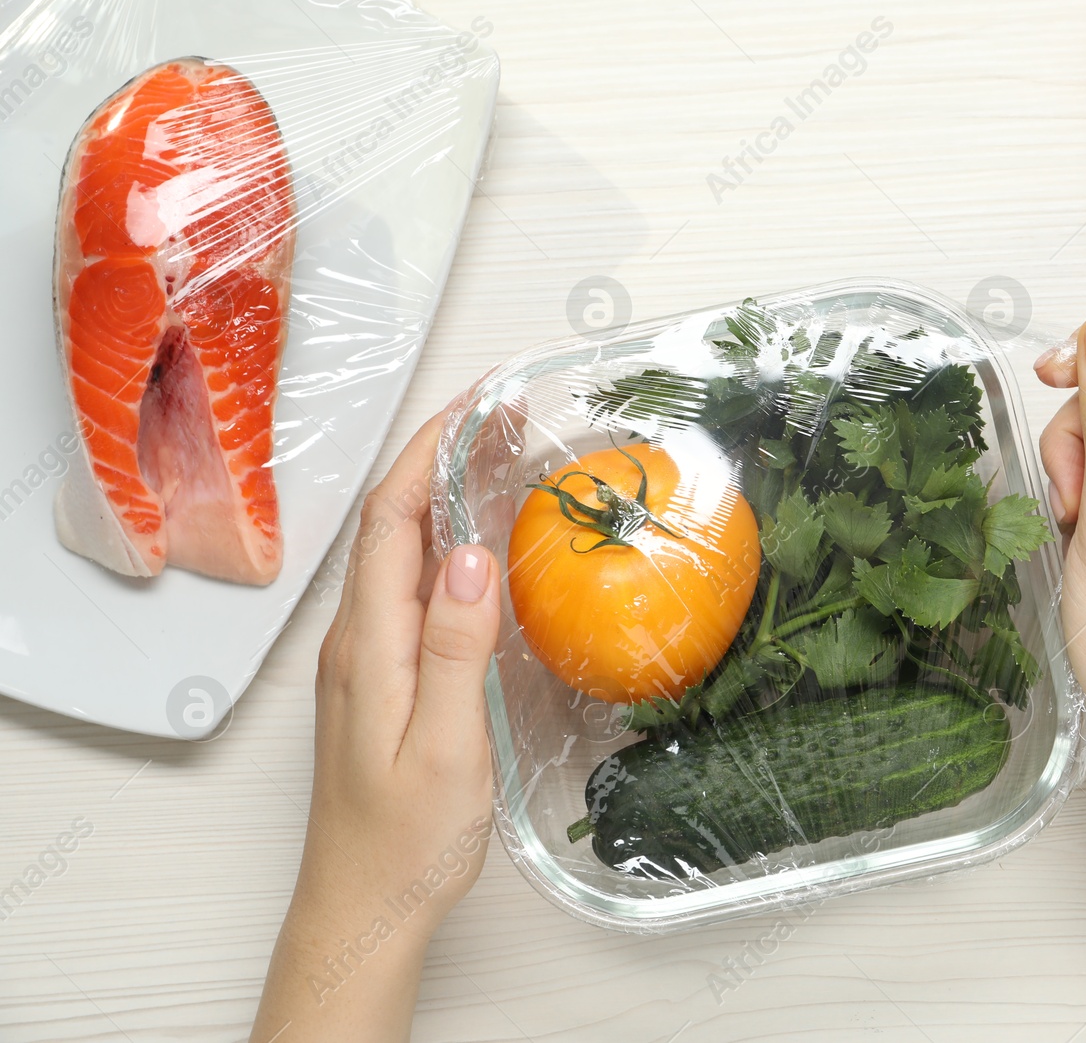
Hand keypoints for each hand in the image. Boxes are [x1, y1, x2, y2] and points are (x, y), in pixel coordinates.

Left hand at [253, 414, 500, 1042]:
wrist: (362, 907)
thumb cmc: (403, 842)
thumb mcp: (444, 747)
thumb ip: (452, 649)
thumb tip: (465, 555)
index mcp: (369, 644)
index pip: (391, 519)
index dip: (429, 450)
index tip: (475, 403)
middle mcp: (357, 639)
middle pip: (392, 522)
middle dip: (441, 455)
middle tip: (502, 415)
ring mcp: (367, 657)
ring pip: (400, 552)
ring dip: (443, 494)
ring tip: (498, 459)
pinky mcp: (383, 678)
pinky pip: (409, 588)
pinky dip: (444, 545)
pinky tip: (480, 549)